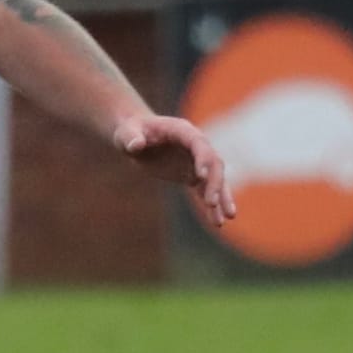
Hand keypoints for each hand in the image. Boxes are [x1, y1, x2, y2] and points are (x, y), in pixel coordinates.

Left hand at [114, 113, 236, 226]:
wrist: (134, 137)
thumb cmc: (130, 131)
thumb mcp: (126, 133)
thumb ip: (131, 138)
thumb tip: (136, 145)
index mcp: (182, 131)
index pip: (199, 144)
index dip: (202, 158)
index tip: (199, 177)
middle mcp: (195, 145)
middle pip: (213, 163)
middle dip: (214, 183)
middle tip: (211, 203)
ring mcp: (196, 161)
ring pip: (215, 179)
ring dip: (222, 197)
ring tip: (227, 217)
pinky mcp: (192, 175)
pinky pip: (205, 190)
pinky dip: (212, 205)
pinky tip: (217, 221)